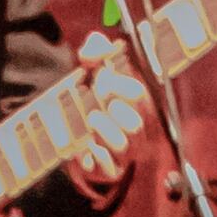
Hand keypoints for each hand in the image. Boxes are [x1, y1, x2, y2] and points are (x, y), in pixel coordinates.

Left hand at [66, 45, 149, 200]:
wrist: (78, 132)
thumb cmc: (93, 97)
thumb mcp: (93, 69)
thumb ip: (95, 49)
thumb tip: (94, 47)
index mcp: (133, 102)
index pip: (139, 94)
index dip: (121, 85)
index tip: (103, 79)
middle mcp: (133, 127)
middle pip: (135, 123)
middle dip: (116, 112)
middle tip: (99, 103)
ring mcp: (123, 150)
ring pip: (122, 145)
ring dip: (104, 131)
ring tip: (91, 120)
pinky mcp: (110, 169)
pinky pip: (110, 169)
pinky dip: (96, 157)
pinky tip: (85, 145)